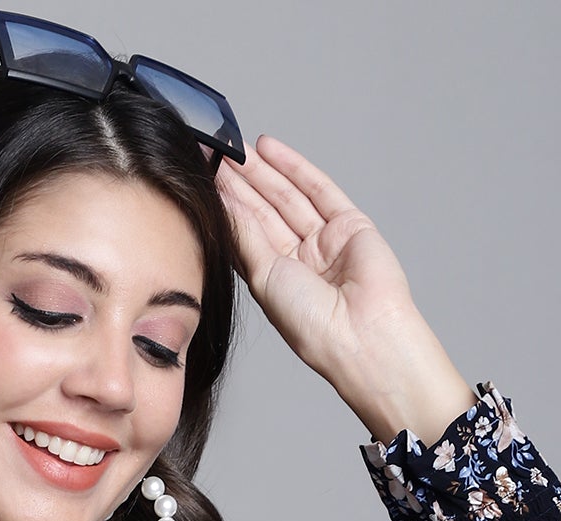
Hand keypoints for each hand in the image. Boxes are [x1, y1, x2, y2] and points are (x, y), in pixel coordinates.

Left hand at [215, 134, 477, 446]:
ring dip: (261, 171)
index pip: (245, 234)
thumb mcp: (264, 279)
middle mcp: (298, 260)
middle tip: (213, 152)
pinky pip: (319, 189)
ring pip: (287, 196)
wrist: (361, 334)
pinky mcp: (350, 224)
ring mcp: (324, 241)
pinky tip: (269, 148)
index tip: (200, 180)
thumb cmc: (312, 325)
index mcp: (274, 281)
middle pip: (264, 211)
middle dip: (239, 182)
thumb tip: (223, 201)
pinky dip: (294, 167)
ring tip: (234, 146)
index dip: (224, 206)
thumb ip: (245, 236)